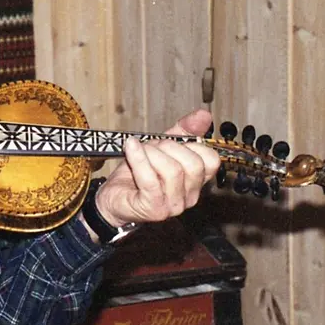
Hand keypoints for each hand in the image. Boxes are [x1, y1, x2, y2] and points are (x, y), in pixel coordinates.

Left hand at [94, 108, 220, 227]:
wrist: (113, 196)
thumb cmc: (137, 174)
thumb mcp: (161, 147)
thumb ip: (183, 132)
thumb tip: (204, 115)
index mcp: (195, 182)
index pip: (211, 160)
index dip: (193, 144)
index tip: (172, 140)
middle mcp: (189, 197)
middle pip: (194, 164)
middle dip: (169, 146)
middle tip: (151, 146)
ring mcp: (173, 206)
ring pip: (172, 171)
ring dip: (151, 153)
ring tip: (137, 151)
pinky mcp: (153, 209)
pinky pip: (150, 180)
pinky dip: (139, 159)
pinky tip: (130, 147)